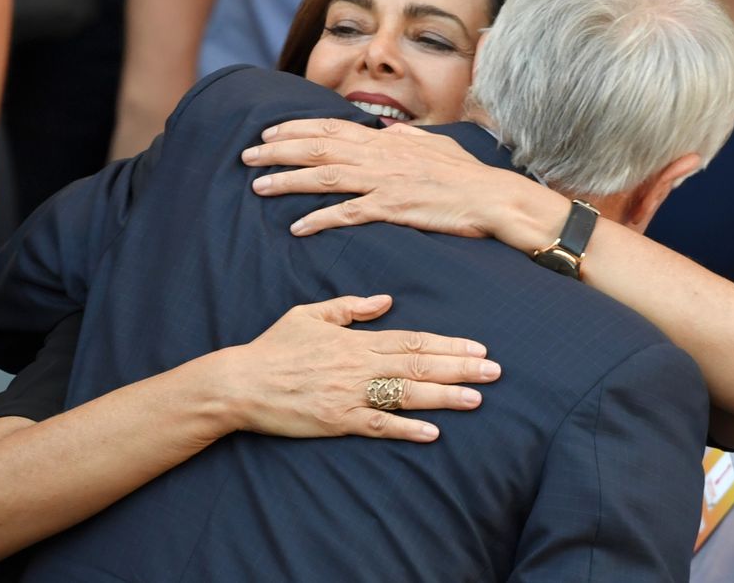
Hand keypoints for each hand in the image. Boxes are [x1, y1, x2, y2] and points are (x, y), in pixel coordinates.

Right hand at [209, 294, 499, 442]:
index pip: (411, 340)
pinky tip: (432, 433)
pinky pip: (377, 425)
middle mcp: (357, 366)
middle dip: (459, 367)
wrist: (239, 382)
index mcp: (354, 340)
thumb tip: (386, 301)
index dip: (446, 344)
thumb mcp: (309, 314)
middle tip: (494, 371)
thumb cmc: (273, 347)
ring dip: (443, 397)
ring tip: (476, 398)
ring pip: (405, 395)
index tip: (477, 347)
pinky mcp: (336, 421)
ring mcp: (348, 395)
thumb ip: (350, 308)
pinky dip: (405, 429)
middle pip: (418, 365)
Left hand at [241, 118, 531, 237]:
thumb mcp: (436, 144)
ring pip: (325, 176)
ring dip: (288, 181)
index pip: (332, 128)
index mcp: (387, 140)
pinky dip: (320, 219)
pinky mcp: (393, 208)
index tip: (269, 133)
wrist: (494, 198)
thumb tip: (389, 130)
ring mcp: (385, 181)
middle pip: (319, 148)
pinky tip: (297, 227)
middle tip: (247, 156)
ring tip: (258, 186)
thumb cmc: (467, 175)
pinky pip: (348, 214)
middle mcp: (381, 155)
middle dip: (278, 151)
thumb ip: (407, 137)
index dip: (296, 129)